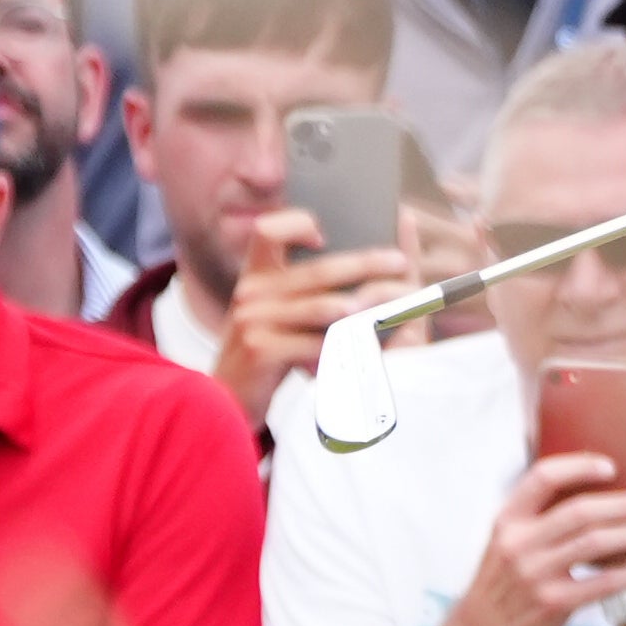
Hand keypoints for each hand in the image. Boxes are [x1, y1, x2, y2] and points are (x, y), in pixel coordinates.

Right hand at [219, 208, 418, 432]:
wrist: (224, 402)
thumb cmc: (263, 356)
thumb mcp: (273, 316)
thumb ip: (300, 292)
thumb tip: (355, 267)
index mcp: (255, 277)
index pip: (268, 231)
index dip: (296, 223)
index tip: (325, 233)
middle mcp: (251, 293)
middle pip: (318, 270)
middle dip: (365, 264)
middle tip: (400, 261)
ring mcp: (253, 321)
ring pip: (320, 307)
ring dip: (364, 305)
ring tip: (396, 302)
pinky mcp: (261, 350)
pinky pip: (313, 344)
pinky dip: (345, 345)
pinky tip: (372, 345)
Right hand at [435, 454, 625, 625]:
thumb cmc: (502, 588)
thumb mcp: (505, 545)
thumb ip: (536, 522)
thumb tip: (591, 497)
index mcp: (507, 521)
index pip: (543, 478)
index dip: (579, 467)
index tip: (610, 467)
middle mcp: (518, 543)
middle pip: (579, 511)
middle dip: (619, 505)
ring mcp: (535, 574)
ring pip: (594, 543)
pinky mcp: (553, 603)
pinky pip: (600, 583)